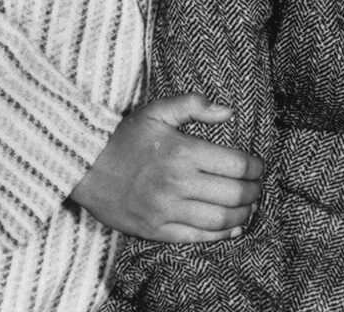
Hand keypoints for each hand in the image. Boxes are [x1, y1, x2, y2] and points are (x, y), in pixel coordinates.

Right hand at [70, 93, 263, 241]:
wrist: (84, 167)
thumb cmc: (125, 137)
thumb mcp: (158, 110)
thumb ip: (194, 105)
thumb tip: (228, 111)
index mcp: (183, 152)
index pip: (235, 164)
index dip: (254, 167)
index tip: (259, 167)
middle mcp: (177, 183)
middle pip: (232, 194)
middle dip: (253, 192)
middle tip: (258, 187)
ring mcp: (166, 210)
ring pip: (218, 220)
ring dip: (242, 215)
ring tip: (249, 207)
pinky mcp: (155, 229)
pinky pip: (195, 237)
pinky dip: (220, 236)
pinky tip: (232, 228)